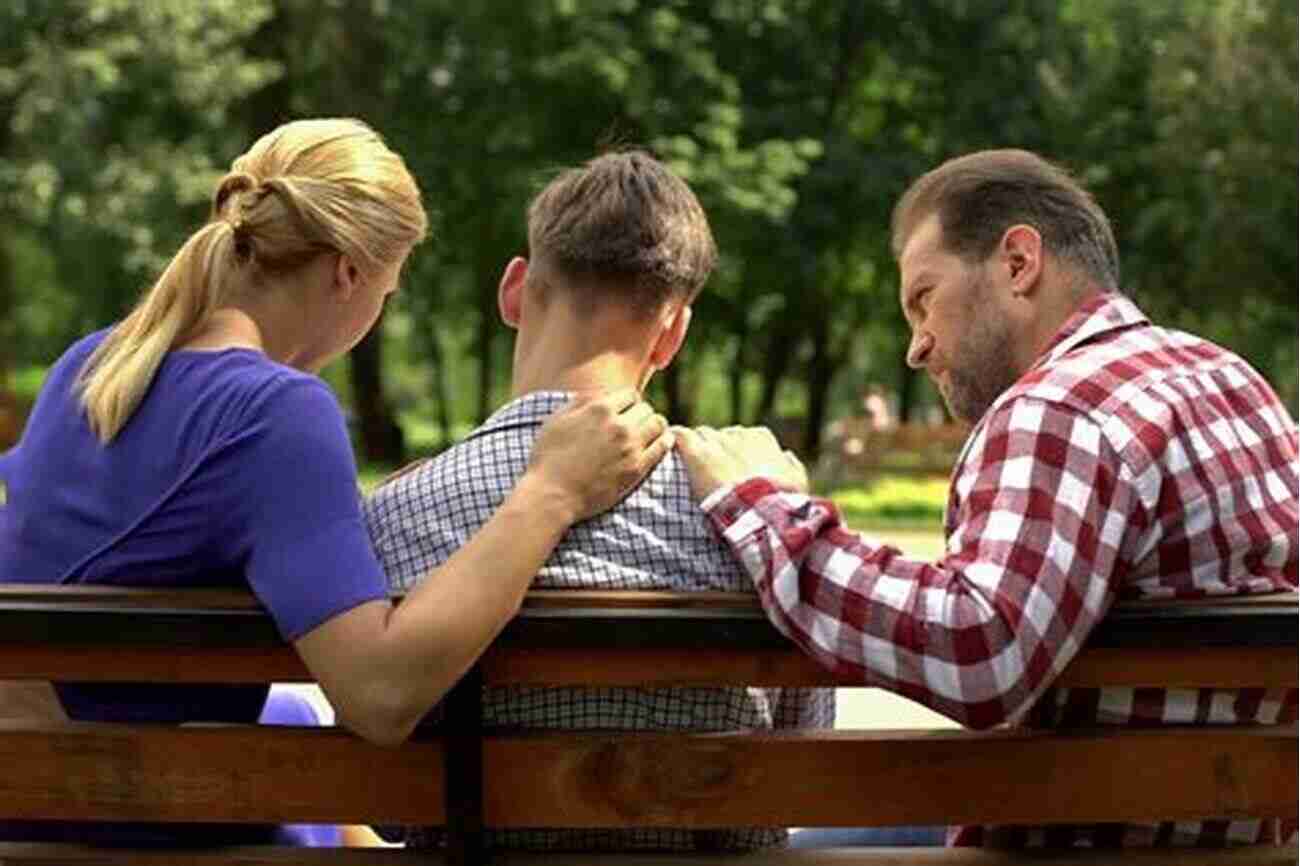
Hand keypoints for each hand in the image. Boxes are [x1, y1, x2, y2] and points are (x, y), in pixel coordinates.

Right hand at [525, 389, 673, 521]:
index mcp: (600, 409)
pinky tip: (660, 442)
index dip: (627, 402)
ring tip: (647, 431)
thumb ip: (580, 402)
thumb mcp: (557, 420)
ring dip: (654, 425)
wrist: (553, 494)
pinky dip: (664, 441)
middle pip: (646, 408)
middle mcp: (619, 425)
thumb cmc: (549, 456)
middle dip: (640, 413)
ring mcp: (630, 448)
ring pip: (658, 424)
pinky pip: (662, 447)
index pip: (630, 395)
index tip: (624, 410)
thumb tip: (600, 394)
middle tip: (634, 423)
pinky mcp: (637, 469)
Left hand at [672, 425, 808, 501]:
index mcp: (761, 438)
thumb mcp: (797, 482)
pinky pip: (679, 435)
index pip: (741, 437)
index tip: (732, 470)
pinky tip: (671, 450)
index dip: (734, 454)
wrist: (762, 511)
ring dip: (695, 450)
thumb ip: (791, 465)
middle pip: (719, 436)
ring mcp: (716, 442)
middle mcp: (738, 434)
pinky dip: (674, 441)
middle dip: (714, 451)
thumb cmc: (781, 500)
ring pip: (699, 436)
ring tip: (690, 469)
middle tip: (710, 474)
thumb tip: (785, 456)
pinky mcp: (696, 453)